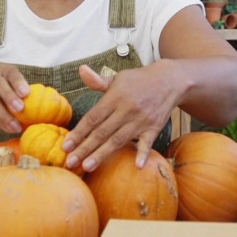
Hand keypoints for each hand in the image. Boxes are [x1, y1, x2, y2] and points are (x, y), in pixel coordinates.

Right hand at [0, 64, 30, 133]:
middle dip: (9, 96)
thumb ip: (23, 91)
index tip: (26, 93)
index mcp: (4, 71)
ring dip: (5, 116)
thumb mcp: (11, 84)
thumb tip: (49, 104)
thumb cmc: (4, 90)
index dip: (18, 82)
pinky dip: (0, 123)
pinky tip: (10, 129)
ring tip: (17, 126)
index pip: (11, 73)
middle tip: (20, 108)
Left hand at [62, 63, 178, 172]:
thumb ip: (98, 80)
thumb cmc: (138, 80)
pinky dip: (143, 153)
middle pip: (102, 132)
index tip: (66, 145)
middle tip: (70, 162)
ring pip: (118, 140)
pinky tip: (138, 165)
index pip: (93, 117)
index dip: (79, 132)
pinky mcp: (154, 128)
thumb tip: (81, 70)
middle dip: (85, 148)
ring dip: (103, 154)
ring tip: (88, 166)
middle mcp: (126, 109)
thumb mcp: (117, 78)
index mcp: (115, 97)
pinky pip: (147, 142)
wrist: (170, 80)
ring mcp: (141, 120)